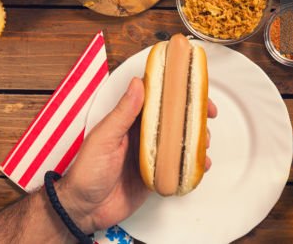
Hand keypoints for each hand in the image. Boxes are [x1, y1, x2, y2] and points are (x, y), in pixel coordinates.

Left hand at [58, 77, 217, 232]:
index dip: (176, 90)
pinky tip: (199, 165)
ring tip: (204, 143)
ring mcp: (150, 155)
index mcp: (129, 120)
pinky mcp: (155, 175)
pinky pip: (177, 167)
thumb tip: (137, 84)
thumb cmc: (86, 171)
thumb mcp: (105, 137)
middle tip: (208, 114)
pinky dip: (190, 165)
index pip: (156, 98)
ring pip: (179, 141)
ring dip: (195, 140)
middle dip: (193, 115)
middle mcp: (142, 135)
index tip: (192, 86)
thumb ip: (123, 112)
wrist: (85, 208)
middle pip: (173, 118)